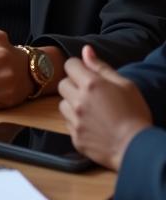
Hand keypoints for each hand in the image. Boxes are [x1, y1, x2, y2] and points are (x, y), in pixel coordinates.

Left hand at [58, 45, 151, 169]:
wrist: (137, 148)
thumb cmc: (135, 115)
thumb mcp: (125, 85)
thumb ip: (101, 67)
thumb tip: (86, 50)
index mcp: (91, 84)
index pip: (70, 65)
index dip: (78, 67)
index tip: (87, 74)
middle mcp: (78, 100)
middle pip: (63, 84)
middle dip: (74, 85)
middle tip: (91, 94)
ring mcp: (75, 120)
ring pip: (62, 104)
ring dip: (73, 104)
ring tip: (92, 111)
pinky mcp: (74, 136)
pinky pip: (67, 123)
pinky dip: (76, 122)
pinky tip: (92, 125)